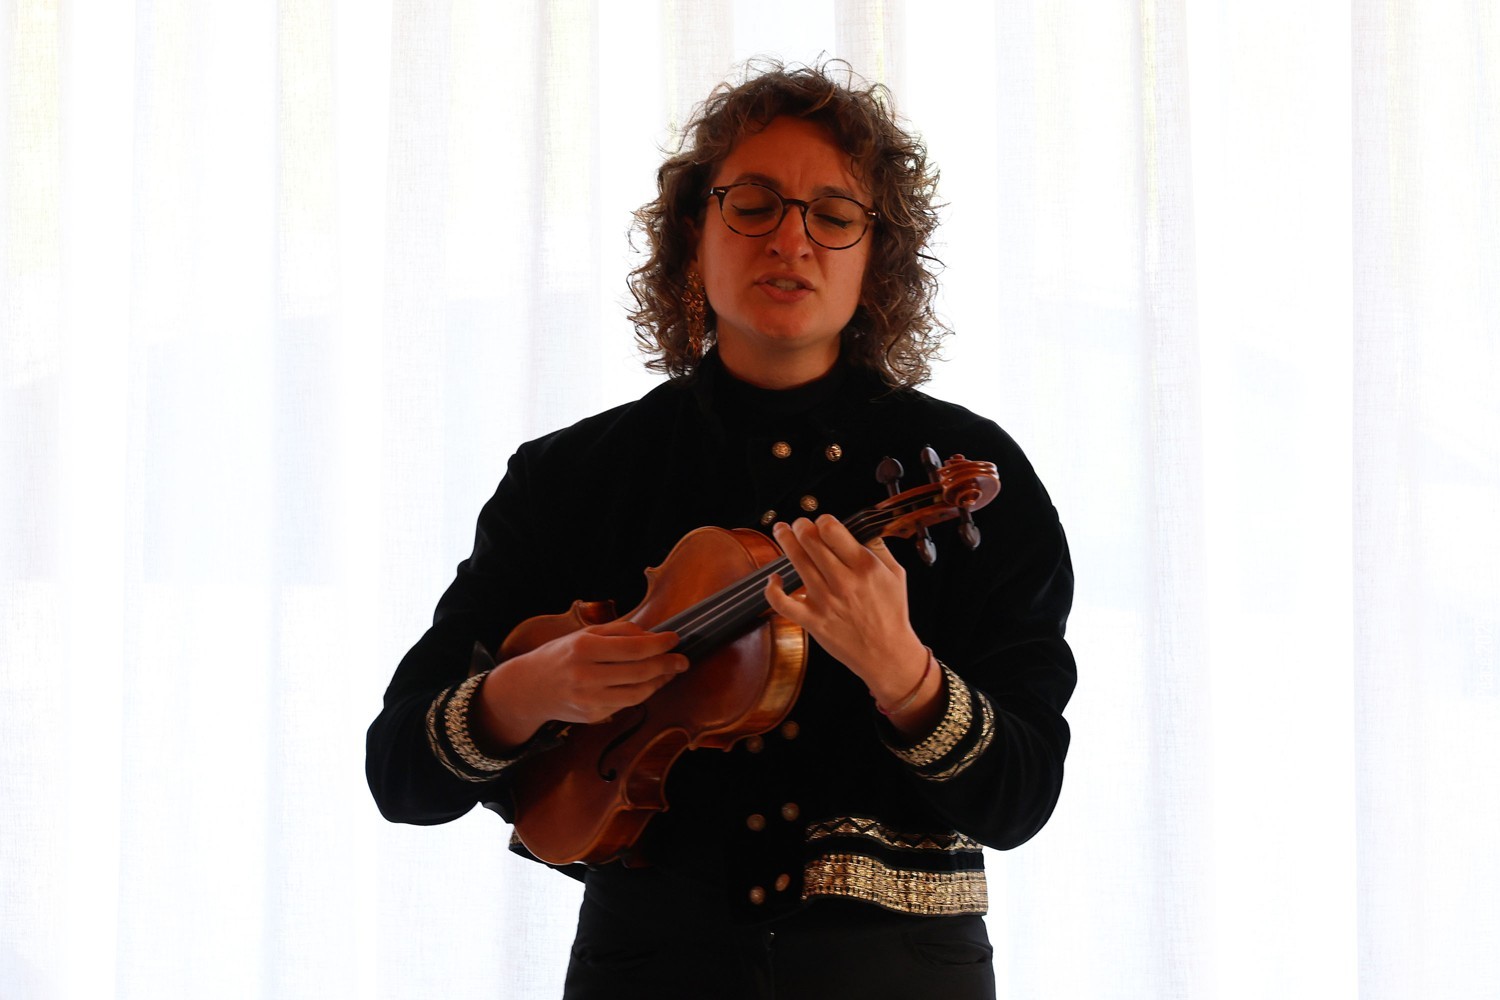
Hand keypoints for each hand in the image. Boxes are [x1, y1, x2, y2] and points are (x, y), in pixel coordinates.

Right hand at [475, 620, 687, 748]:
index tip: (675, 639)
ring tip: (670, 672)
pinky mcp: (592, 716)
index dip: (660, 645)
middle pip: (640, 672)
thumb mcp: (585, 634)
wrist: (529, 688)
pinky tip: (650, 683)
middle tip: (682, 659)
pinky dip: (642, 692)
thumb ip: (620, 631)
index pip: (633, 648)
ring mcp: (589, 700)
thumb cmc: (561, 655)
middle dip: (667, 665)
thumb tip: (653, 635)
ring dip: (659, 682)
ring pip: (638, 693)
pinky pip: (626, 704)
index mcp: (583, 649)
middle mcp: (585, 676)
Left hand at [763, 516, 936, 726]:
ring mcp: (825, 601)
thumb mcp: (895, 574)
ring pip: (797, 563)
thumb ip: (878, 547)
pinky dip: (772, 589)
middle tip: (798, 523)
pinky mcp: (813, 620)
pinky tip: (774, 578)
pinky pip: (782, 603)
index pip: (832, 530)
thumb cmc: (892, 613)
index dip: (822, 520)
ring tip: (781, 530)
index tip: (821, 522)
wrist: (887, 653)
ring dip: (785, 541)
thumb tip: (861, 527)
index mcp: (865, 567)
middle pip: (810, 541)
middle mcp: (843, 581)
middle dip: (800, 526)